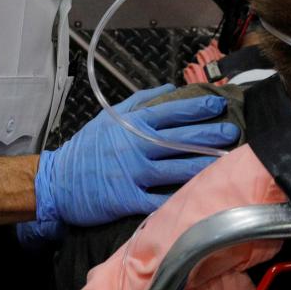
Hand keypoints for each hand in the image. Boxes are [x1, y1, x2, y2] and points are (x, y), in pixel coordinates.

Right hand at [33, 85, 238, 230]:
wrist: (58, 182)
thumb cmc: (87, 148)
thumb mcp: (109, 116)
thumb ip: (140, 101)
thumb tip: (171, 88)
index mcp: (132, 125)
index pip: (171, 111)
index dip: (197, 107)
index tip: (218, 102)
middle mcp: (135, 148)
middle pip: (179, 139)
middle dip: (209, 134)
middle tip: (232, 131)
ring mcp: (133, 175)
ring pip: (175, 169)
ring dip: (202, 165)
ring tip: (226, 160)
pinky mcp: (128, 200)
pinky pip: (159, 200)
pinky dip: (179, 198)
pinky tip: (200, 195)